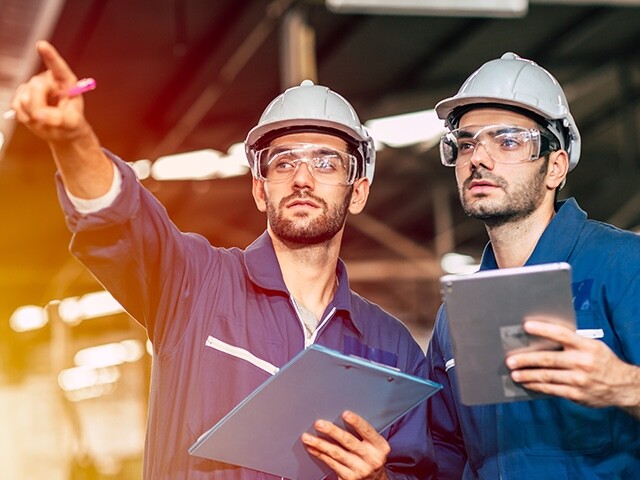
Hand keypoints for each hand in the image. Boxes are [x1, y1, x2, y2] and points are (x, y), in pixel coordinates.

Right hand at [10, 40, 88, 141]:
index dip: (49, 55)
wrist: (61, 131)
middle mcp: (48, 81)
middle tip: (45, 118)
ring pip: (24, 97)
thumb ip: (58, 118)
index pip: (57, 66)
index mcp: (65, 82)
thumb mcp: (72, 122)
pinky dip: (24, 116)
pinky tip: (34, 118)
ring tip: (44, 119)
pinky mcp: (21, 96)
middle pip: (36, 86)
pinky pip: (16, 105)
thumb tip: (38, 116)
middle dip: (39, 105)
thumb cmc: (71, 123)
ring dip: (32, 112)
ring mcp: (33, 87)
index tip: (42, 45)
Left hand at [301, 410, 389, 479]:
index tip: (345, 414)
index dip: (356, 422)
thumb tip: (340, 416)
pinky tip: (312, 448)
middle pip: (349, 442)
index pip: (367, 431)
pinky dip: (320, 454)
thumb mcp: (374, 444)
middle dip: (332, 431)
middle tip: (319, 423)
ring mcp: (360, 469)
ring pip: (336, 453)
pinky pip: (331, 463)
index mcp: (380, 446)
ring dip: (320, 444)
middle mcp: (371, 458)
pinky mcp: (349, 478)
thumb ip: (363, 433)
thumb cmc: (370, 455)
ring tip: (307, 437)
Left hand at [506, 319, 639, 413]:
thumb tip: (542, 337)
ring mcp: (579, 380)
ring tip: (514, 373)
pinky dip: (537, 386)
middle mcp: (582, 362)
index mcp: (586, 346)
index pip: (562, 334)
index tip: (526, 326)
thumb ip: (572, 342)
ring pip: (547, 376)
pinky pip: (552, 390)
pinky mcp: (576, 394)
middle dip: (526, 359)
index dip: (543, 329)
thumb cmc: (601, 361)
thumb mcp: (593, 346)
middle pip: (549, 359)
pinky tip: (527, 383)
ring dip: (527, 375)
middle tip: (510, 360)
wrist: (622, 386)